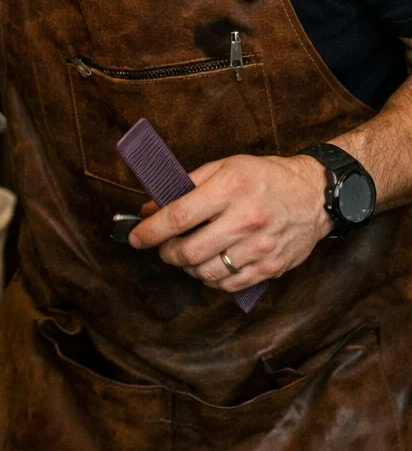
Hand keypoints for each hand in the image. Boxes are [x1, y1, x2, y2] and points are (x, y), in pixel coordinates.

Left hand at [128, 153, 332, 292]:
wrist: (315, 194)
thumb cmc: (265, 176)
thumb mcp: (225, 166)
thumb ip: (186, 185)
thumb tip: (152, 207)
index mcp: (230, 189)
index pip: (180, 216)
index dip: (151, 230)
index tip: (135, 237)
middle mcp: (245, 220)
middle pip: (190, 250)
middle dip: (167, 252)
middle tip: (162, 247)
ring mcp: (260, 247)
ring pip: (207, 272)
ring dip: (187, 267)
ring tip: (185, 255)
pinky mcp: (272, 267)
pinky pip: (229, 284)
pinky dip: (210, 279)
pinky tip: (208, 266)